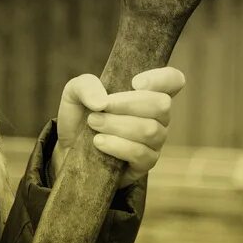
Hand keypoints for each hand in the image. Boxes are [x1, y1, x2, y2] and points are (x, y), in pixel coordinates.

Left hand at [55, 67, 185, 187]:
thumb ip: (85, 86)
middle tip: (100, 108)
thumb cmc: (80, 116)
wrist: (70, 150)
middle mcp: (157, 116)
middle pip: (162, 104)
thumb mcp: (75, 93)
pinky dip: (117, 145)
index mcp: (147, 92)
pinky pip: (141, 153)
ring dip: (117, 125)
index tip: (135, 82)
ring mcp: (154, 141)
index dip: (161, 78)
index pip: (173, 80)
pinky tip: (98, 142)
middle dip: (127, 104)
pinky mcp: (145, 163)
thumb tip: (102, 101)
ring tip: (93, 123)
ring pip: (150, 130)